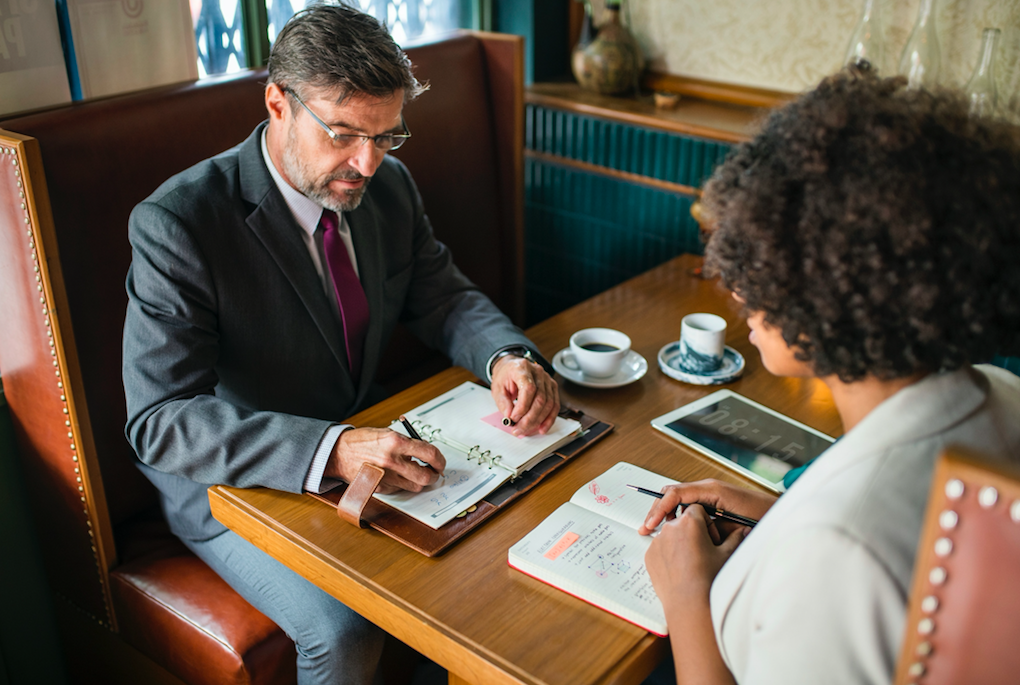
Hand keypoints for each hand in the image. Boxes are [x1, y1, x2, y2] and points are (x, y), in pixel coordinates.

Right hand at [324, 427, 445, 493]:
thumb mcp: (387, 433)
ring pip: (414, 486)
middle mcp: (392, 461)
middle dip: (434, 476)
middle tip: (434, 472)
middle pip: (425, 477)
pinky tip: (397, 476)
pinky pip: (400, 490)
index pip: (429, 453)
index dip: (439, 459)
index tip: (440, 462)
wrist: (338, 453)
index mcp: (396, 442)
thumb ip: (407, 443)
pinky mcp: (379, 488)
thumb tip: (426, 453)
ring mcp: (385, 476)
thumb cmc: (362, 441)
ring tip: (415, 473)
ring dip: (419, 481)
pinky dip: (403, 484)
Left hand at [490, 354, 559, 435]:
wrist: (511, 368)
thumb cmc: (505, 376)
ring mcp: (547, 379)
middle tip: (519, 429)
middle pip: (540, 399)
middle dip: (529, 419)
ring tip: (526, 430)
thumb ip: (503, 403)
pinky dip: (549, 419)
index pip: (528, 389)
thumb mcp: (497, 388)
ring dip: (538, 421)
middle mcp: (538, 372)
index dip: (522, 407)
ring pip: (549, 404)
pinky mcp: (552, 387)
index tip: (514, 418)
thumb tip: (510, 417)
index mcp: (522, 368)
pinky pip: (555, 405)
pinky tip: (542, 428)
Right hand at [638, 479, 776, 539]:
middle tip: (646, 528)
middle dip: (657, 510)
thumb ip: (709, 524)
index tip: (650, 523)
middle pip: (671, 493)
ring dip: (666, 514)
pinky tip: (674, 530)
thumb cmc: (764, 518)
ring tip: (655, 531)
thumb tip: (686, 527)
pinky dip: (678, 517)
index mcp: (711, 490)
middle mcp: (708, 488)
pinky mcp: (713, 502)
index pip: (675, 493)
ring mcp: (710, 494)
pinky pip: (688, 506)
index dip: (659, 509)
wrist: (782, 515)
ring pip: (678, 500)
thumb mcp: (733, 525)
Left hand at [647, 505, 742, 684]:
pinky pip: (660, 549)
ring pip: (670, 535)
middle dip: (692, 532)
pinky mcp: (649, 556)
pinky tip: (680, 570)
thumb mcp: (727, 555)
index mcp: (689, 522)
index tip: (711, 539)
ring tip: (691, 563)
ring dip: (679, 543)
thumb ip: (736, 537)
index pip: (697, 510)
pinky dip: (668, 555)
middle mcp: (670, 528)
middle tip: (702, 551)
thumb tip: (744, 529)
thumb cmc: (709, 579)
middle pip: (682, 522)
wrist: (690, 605)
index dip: (706, 523)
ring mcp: (657, 542)